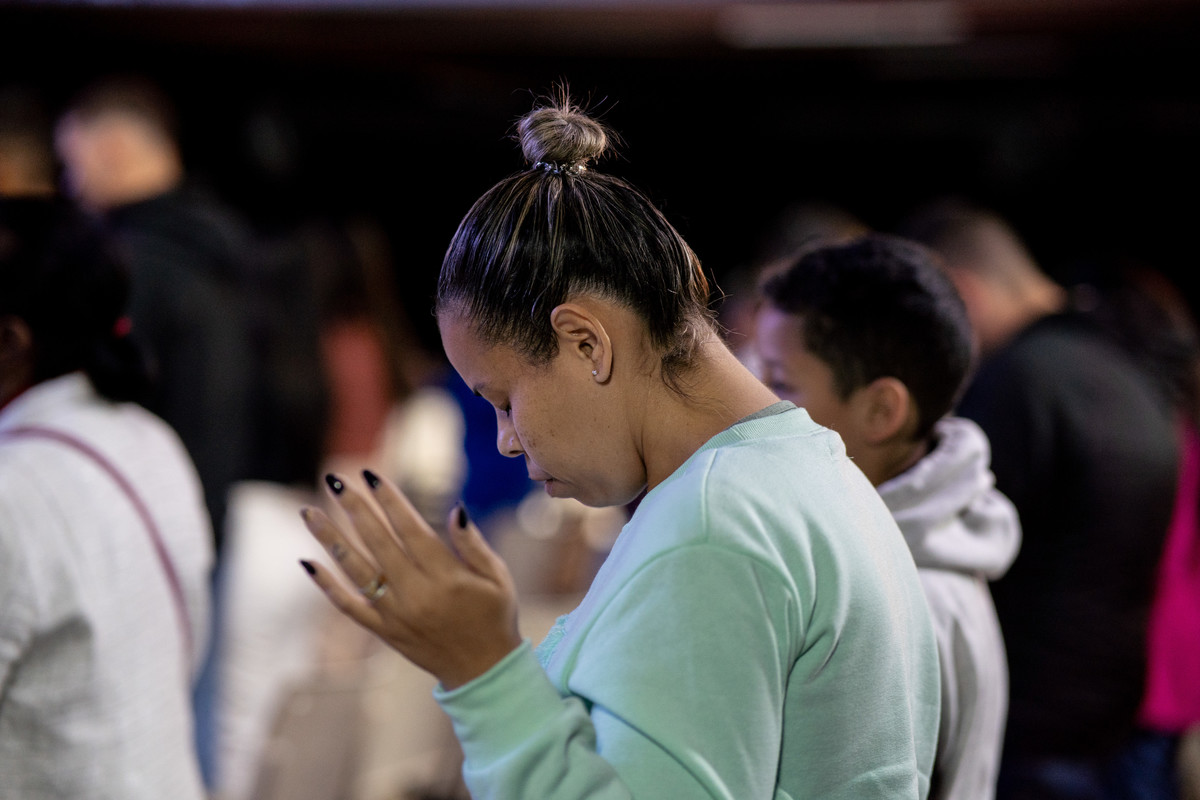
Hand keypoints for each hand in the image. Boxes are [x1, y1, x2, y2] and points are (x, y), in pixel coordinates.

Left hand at [300, 470, 521, 689]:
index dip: (390, 500)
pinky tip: (307, 562)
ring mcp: (395, 614)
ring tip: (308, 512)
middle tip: (336, 479)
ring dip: (330, 539)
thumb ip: (474, 544)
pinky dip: (326, 585)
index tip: (371, 475)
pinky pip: (348, 606)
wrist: (483, 671)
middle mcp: (416, 594)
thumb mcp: (497, 578)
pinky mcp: (383, 631)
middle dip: (355, 508)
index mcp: (447, 577)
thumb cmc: (495, 616)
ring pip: (355, 570)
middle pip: (377, 542)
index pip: (411, 529)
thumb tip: (454, 509)